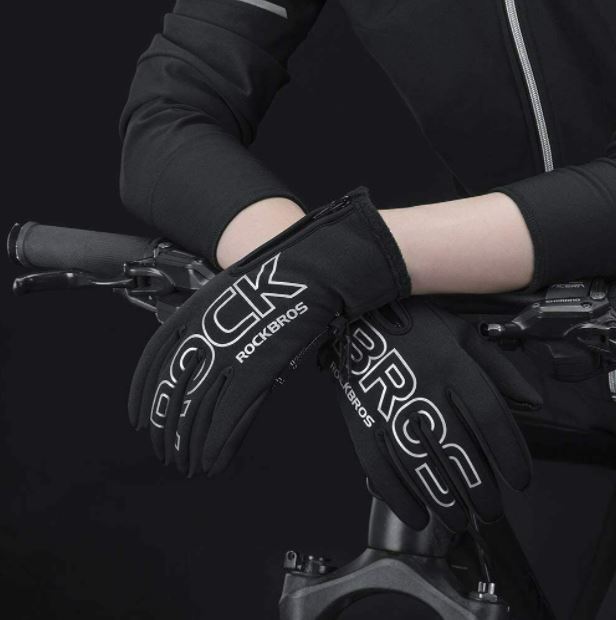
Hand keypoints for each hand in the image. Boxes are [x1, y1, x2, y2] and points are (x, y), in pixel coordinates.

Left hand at [129, 187, 409, 475]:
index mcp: (189, 317)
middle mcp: (201, 338)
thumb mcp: (228, 294)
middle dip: (167, 430)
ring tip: (188, 465)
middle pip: (173, 394)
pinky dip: (220, 444)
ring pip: (197, 411)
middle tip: (166, 452)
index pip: (153, 365)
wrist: (307, 273)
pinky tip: (214, 461)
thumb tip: (204, 355)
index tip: (140, 420)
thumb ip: (210, 323)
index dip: (145, 398)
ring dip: (190, 445)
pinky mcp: (255, 371)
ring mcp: (227, 355)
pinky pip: (230, 416)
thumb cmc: (274, 281)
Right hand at [327, 298, 541, 531]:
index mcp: (451, 365)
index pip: (490, 418)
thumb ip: (499, 368)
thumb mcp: (461, 333)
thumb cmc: (413, 323)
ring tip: (457, 518)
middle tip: (489, 510)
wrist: (356, 318)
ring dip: (442, 499)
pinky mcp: (362, 421)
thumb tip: (532, 401)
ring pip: (420, 464)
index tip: (520, 480)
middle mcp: (423, 389)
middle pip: (457, 449)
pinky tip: (415, 513)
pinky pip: (379, 467)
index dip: (509, 454)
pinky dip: (397, 496)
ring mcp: (389, 408)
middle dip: (478, 488)